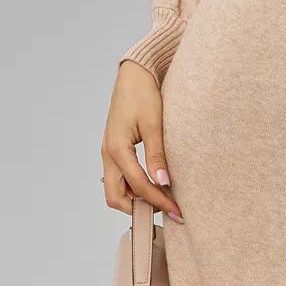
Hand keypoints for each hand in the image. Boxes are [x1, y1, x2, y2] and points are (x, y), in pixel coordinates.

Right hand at [100, 60, 183, 221]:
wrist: (134, 74)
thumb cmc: (143, 94)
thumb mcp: (154, 124)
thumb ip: (157, 155)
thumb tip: (163, 182)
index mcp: (116, 149)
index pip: (138, 186)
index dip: (158, 201)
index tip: (177, 210)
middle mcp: (108, 154)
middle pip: (115, 197)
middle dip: (139, 209)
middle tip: (166, 211)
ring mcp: (109, 152)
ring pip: (115, 188)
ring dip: (135, 199)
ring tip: (162, 201)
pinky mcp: (115, 148)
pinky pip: (120, 176)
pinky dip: (133, 186)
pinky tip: (152, 185)